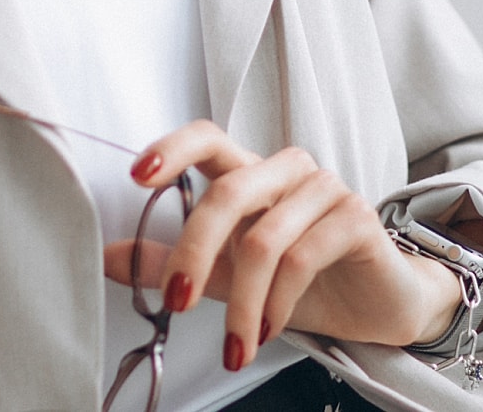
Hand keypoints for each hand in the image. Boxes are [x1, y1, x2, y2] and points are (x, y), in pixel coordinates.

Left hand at [102, 120, 462, 372]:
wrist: (376, 306)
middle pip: (227, 192)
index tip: (136, 175)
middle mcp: (284, 169)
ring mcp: (322, 188)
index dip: (171, 148)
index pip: (206, 138)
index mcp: (249, 171)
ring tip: (233, 344)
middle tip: (173, 302)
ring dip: (240, 302)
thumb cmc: (299, 281)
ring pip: (262, 239)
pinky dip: (277, 303)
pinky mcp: (356, 216)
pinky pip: (303, 257)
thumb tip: (106, 257)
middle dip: (193, 252)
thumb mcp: (224, 274)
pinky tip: (269, 328)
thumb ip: (168, 261)